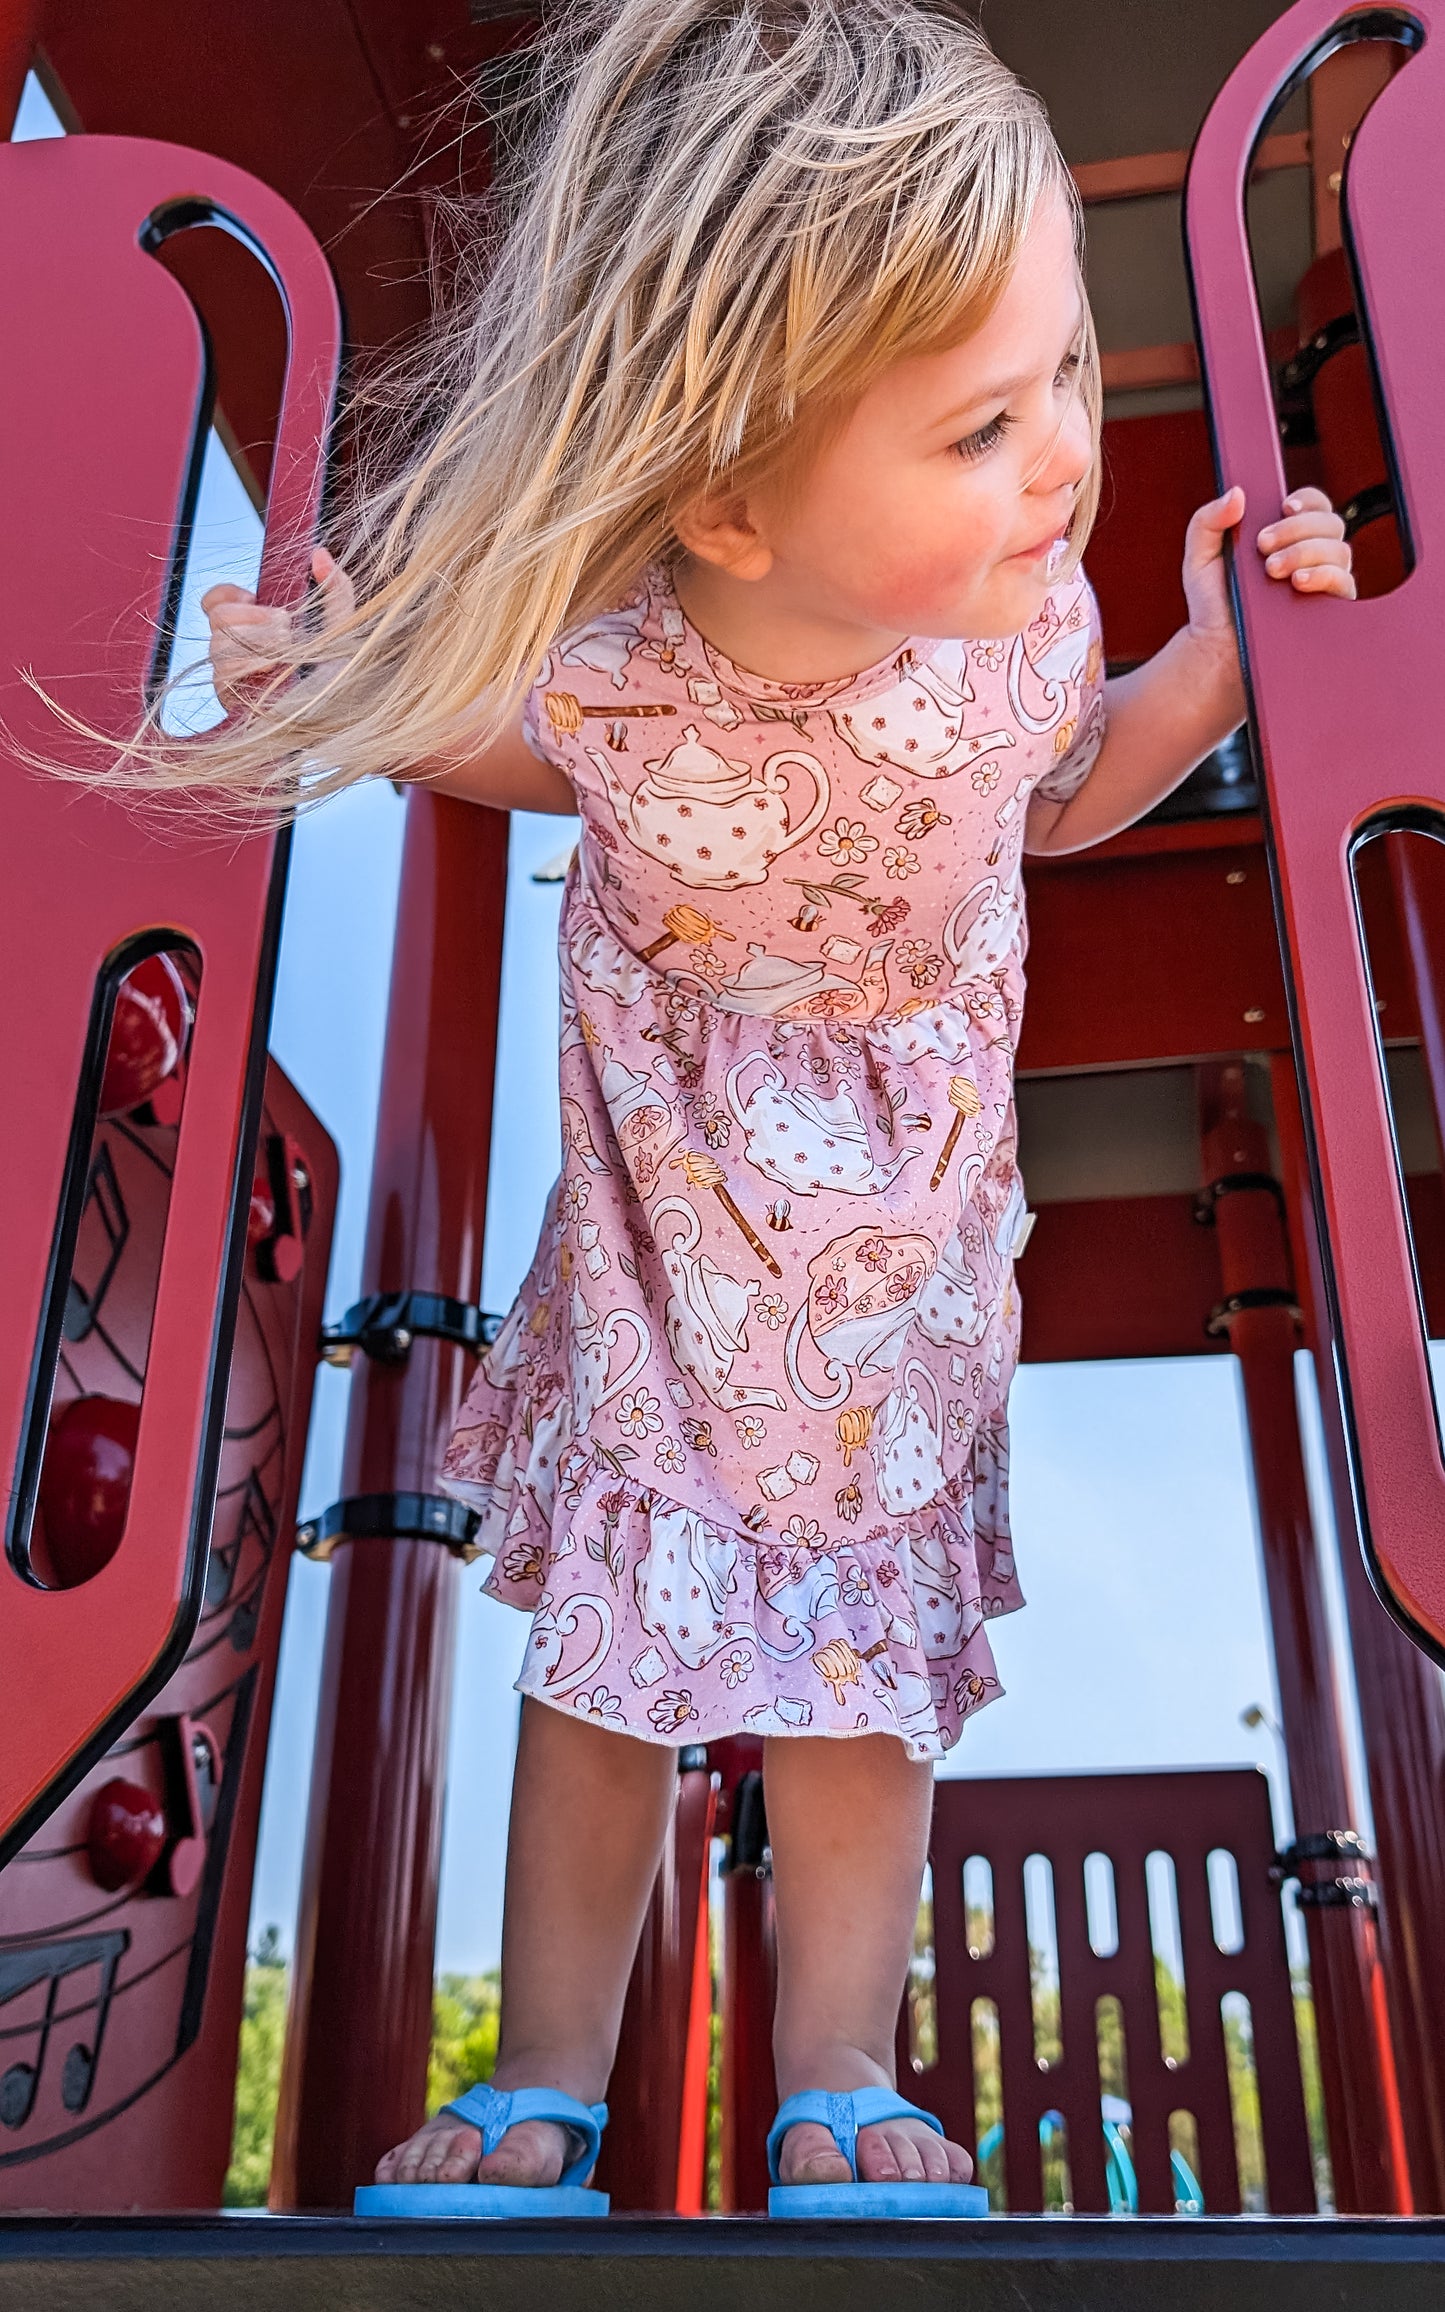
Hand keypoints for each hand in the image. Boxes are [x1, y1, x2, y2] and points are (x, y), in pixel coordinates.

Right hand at [200, 546, 354, 712]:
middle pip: (216, 620)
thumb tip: (319, 552)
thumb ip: (336, 588)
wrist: (345, 716)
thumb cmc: (343, 675)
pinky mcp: (233, 702)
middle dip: (251, 617)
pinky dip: (250, 664)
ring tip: (287, 647)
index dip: (226, 594)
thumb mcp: (342, 626)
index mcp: (252, 629)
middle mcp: (235, 652)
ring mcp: (231, 679)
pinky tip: (275, 665)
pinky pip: (224, 674)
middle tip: (285, 624)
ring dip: (256, 640)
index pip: (213, 602)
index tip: (253, 597)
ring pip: (218, 645)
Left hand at [1181, 484, 1355, 646]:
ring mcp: (1323, 581)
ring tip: (1272, 570)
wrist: (1215, 648)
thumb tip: (1237, 493)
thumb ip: (1208, 520)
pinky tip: (1297, 582)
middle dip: (1297, 529)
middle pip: (1330, 523)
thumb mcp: (1200, 556)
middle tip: (1263, 547)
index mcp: (1286, 536)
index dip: (1306, 501)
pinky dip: (1324, 576)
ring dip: (1305, 552)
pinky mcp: (1329, 608)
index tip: (1284, 508)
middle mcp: (1310, 555)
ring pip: (1339, 550)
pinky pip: (1344, 582)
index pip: (1313, 506)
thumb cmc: (1211, 604)